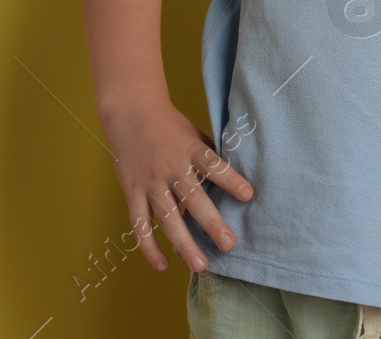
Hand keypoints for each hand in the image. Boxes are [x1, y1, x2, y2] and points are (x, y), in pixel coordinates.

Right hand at [104, 102, 253, 271]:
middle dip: (212, 223)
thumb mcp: (195, 136)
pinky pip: (140, 225)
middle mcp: (171, 168)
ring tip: (201, 265)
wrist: (131, 114)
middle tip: (229, 244)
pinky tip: (163, 266)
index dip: (231, 180)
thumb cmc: (171, 127)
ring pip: (167, 218)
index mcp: (191, 150)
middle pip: (193, 198)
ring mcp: (150, 182)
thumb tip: (235, 185)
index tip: (249, 195)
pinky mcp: (132, 192)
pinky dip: (149, 247)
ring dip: (184, 244)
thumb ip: (210, 160)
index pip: (214, 166)